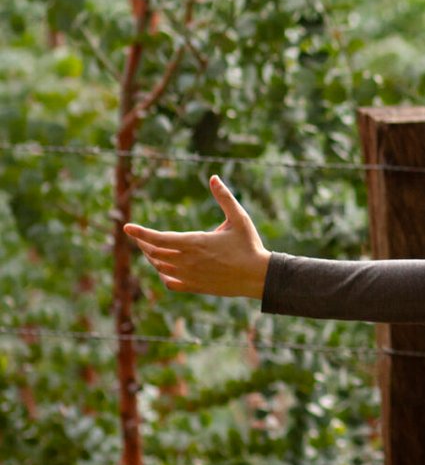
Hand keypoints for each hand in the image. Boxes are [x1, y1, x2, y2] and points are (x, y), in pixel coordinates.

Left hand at [123, 176, 269, 301]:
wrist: (257, 277)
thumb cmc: (249, 245)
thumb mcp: (239, 218)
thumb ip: (224, 198)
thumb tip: (213, 177)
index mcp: (195, 242)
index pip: (158, 238)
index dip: (140, 232)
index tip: (127, 227)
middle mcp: (188, 261)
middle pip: (154, 252)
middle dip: (144, 242)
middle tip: (139, 235)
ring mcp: (190, 276)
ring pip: (159, 267)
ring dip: (152, 257)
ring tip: (150, 248)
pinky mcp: (194, 287)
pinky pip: (169, 282)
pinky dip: (162, 273)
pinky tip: (164, 267)